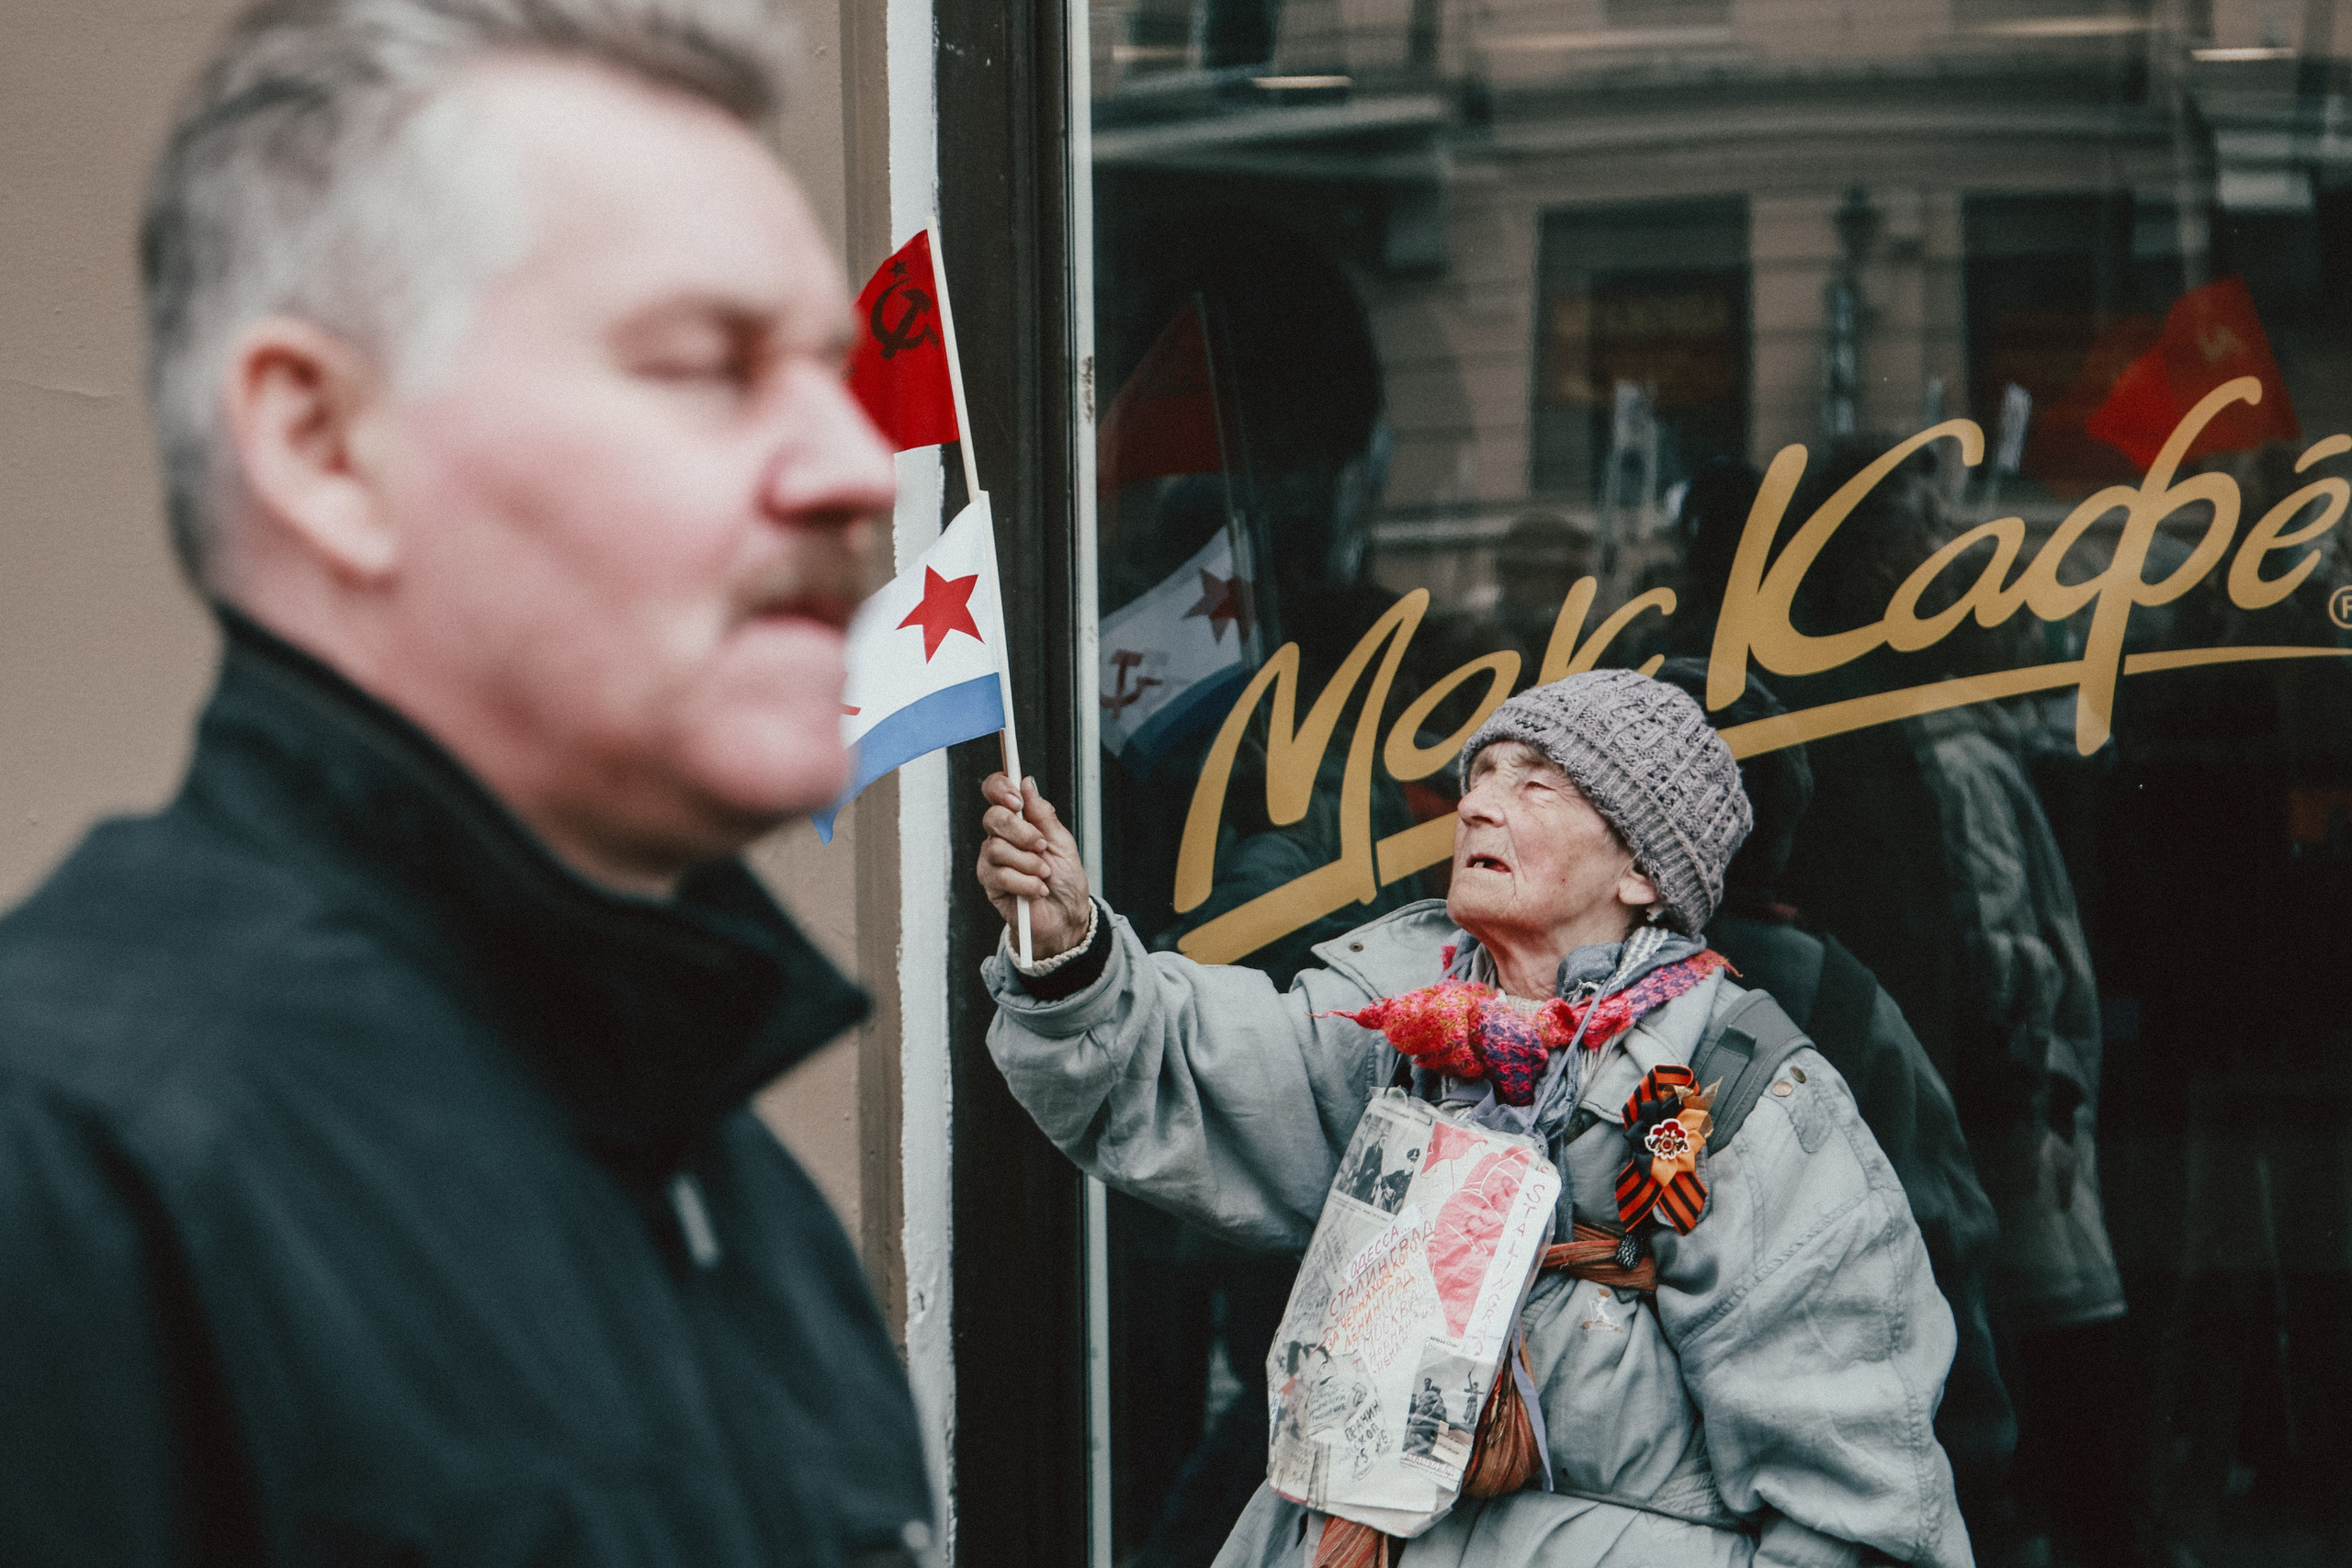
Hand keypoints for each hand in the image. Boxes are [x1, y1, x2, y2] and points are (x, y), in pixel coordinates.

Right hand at [976, 773, 1092, 958]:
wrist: (1066, 916)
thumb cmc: (1064, 879)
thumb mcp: (1062, 842)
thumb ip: (1043, 814)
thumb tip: (1027, 783)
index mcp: (1018, 820)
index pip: (996, 791)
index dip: (1000, 789)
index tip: (1017, 800)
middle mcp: (1001, 836)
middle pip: (993, 818)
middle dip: (1021, 832)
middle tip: (1042, 846)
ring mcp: (992, 860)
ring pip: (996, 848)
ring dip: (1028, 863)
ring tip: (1044, 874)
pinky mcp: (990, 884)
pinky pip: (999, 875)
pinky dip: (1025, 882)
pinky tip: (1037, 889)